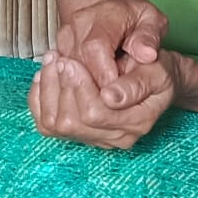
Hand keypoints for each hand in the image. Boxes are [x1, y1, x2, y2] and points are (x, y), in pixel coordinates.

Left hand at [28, 52, 175, 149]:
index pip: (96, 114)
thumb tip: (110, 97)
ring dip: (49, 90)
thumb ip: (136, 83)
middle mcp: (118, 137)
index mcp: (138, 122)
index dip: (79, 87)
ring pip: (56, 125)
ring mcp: (97, 139)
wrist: (153, 79)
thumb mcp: (156, 70)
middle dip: (62, 87)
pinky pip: (46, 124)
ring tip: (53, 62)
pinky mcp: (79, 134)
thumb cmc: (155, 70)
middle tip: (59, 59)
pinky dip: (40, 98)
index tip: (72, 61)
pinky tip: (46, 76)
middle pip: (73, 122)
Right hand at [54, 0, 167, 89]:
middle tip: (115, 102)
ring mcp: (65, 38)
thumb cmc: (137, 16)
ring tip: (107, 99)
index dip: (105, 75)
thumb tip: (147, 55)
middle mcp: (78, 26)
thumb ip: (150, 38)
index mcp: (103, 16)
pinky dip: (79, 86)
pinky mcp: (60, 50)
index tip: (119, 95)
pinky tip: (94, 95)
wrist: (115, 9)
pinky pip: (63, 73)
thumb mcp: (153, 21)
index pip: (95, 49)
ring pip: (68, 71)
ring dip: (87, 89)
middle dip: (96, 87)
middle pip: (78, 63)